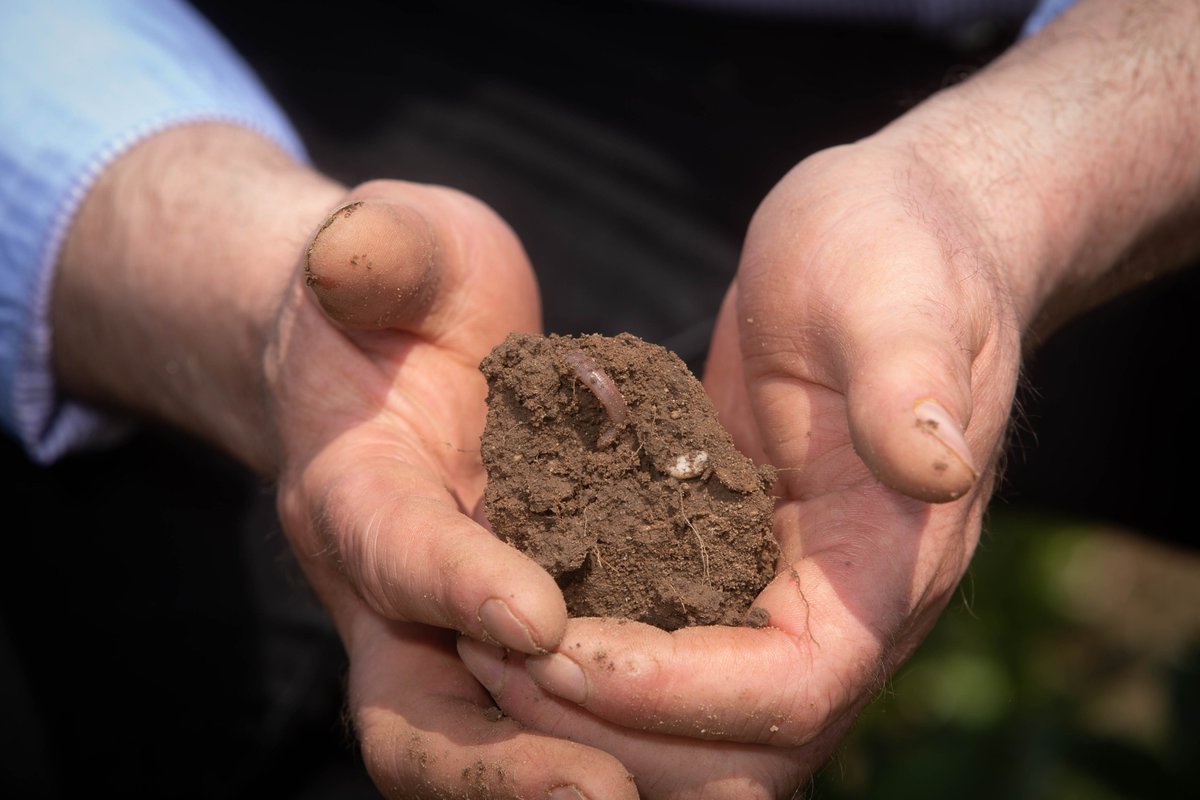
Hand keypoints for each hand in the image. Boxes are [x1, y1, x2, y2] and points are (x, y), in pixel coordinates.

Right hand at [51, 125, 639, 797]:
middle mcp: (391, 590)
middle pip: (418, 719)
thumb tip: (355, 255)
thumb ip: (377, 254)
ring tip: (673, 799)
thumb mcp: (391, 252)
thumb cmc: (396, 295)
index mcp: (349, 491)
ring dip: (567, 780)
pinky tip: (714, 760)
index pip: (391, 551)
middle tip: (604, 795)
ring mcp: (449, 629)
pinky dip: (617, 747)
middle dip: (502, 767)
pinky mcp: (513, 632)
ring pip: (489, 743)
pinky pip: (552, 715)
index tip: (538, 615)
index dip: (454, 585)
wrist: (391, 353)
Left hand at [455, 136, 1020, 798]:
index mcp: (889, 565)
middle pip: (735, 743)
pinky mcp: (733, 553)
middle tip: (497, 661)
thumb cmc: (901, 252)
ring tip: (485, 642)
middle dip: (614, 722)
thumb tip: (934, 464)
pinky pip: (665, 635)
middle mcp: (840, 602)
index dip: (676, 694)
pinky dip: (594, 643)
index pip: (790, 690)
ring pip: (693, 713)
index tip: (563, 650)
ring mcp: (784, 585)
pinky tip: (514, 590)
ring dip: (592, 701)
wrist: (891, 235)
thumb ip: (911, 381)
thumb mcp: (900, 297)